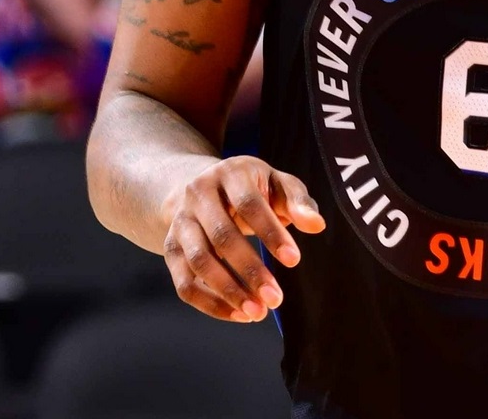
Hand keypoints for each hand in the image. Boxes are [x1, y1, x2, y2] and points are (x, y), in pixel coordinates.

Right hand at [163, 155, 325, 321]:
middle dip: (250, 270)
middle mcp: (198, 194)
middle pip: (221, 236)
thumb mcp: (277, 185)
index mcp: (229, 173)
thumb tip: (317, 225)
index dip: (271, 233)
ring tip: (258, 312)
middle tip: (276, 298)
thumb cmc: (252, 189)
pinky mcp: (171, 247)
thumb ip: (298, 203)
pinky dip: (209, 303)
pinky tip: (237, 315)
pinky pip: (184, 282)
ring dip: (228, 291)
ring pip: (199, 261)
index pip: (249, 204)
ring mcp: (181, 221)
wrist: (201, 186)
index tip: (294, 260)